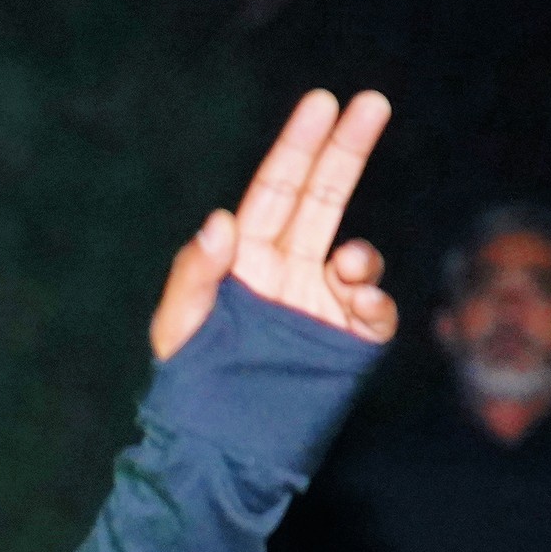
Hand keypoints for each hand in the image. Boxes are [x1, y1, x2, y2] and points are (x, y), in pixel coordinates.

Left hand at [150, 89, 398, 360]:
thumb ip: (195, 273)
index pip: (277, 188)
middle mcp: (288, 269)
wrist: (220, 448)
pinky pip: (374, 310)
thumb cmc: (188, 385)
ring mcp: (323, 303)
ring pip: (355, 257)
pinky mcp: (350, 341)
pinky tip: (360, 304)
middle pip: (324, 199)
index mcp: (246, 256)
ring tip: (351, 266)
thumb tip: (221, 218)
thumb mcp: (177, 327)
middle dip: (347, 152)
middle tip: (371, 103)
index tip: (322, 103)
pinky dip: (374, 300)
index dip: (299, 145)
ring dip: (361, 254)